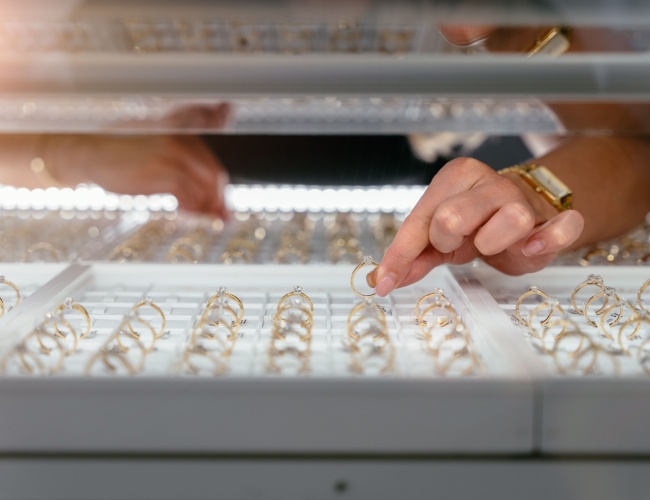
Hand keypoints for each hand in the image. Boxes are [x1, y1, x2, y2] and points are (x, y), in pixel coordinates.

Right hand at [44, 134, 229, 217]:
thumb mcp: (156, 152)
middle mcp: (183, 141)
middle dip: (218, 202)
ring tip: (199, 221)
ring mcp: (174, 156)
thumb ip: (183, 168)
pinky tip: (184, 216)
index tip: (224, 209)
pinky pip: (188, 197)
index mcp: (185, 134)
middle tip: (219, 220)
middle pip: (214, 177)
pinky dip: (191, 211)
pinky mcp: (163, 172)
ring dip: (205, 209)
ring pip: (204, 189)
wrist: (89, 152)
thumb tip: (206, 196)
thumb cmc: (122, 155)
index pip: (213, 166)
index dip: (221, 191)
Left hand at [368, 157, 583, 295]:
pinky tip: (532, 247)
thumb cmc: (476, 223)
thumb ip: (412, 256)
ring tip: (488, 244)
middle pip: (452, 218)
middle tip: (458, 244)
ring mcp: (523, 199)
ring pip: (508, 220)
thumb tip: (380, 280)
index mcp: (455, 177)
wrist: (525, 212)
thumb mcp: (439, 237)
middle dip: (447, 241)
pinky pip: (562, 227)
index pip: (420, 220)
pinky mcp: (553, 219)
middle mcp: (489, 182)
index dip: (400, 256)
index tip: (382, 284)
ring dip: (492, 244)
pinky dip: (550, 238)